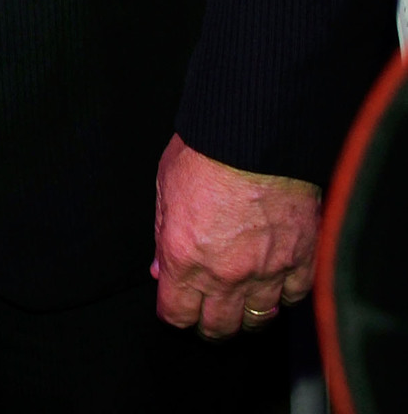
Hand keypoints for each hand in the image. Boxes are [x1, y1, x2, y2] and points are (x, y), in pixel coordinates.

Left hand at [152, 132, 319, 338]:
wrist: (256, 133)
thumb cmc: (206, 150)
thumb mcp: (166, 185)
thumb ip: (163, 234)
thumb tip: (160, 269)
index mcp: (185, 257)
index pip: (177, 314)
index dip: (175, 313)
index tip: (177, 307)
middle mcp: (225, 274)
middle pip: (218, 327)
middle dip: (209, 324)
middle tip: (209, 313)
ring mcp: (266, 271)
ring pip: (257, 320)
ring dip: (248, 316)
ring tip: (243, 304)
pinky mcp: (301, 260)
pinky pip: (293, 298)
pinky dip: (284, 295)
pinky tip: (275, 284)